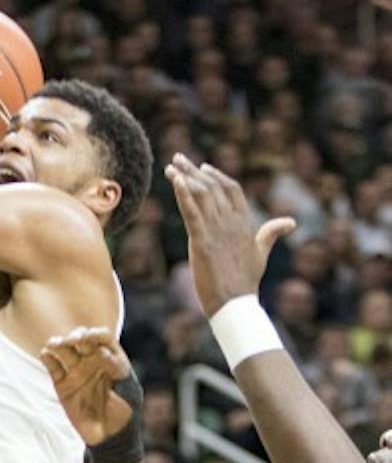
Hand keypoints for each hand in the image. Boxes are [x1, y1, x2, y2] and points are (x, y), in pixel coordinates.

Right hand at [41, 327, 134, 446]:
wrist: (111, 437)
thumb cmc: (126, 412)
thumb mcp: (128, 390)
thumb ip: (116, 370)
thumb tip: (101, 352)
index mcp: (111, 359)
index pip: (103, 338)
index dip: (96, 334)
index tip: (91, 337)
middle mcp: (92, 361)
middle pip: (82, 340)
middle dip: (77, 336)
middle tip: (72, 340)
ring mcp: (76, 372)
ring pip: (65, 351)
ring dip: (58, 343)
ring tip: (53, 344)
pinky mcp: (63, 385)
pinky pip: (54, 368)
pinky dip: (48, 360)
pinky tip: (45, 354)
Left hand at [164, 154, 294, 318]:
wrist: (236, 304)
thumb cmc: (246, 283)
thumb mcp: (261, 254)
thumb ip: (271, 234)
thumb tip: (290, 222)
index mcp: (244, 223)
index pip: (232, 189)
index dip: (217, 176)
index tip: (203, 167)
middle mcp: (231, 222)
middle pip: (213, 187)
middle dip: (194, 171)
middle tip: (178, 158)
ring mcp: (217, 230)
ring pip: (200, 195)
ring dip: (184, 177)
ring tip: (171, 165)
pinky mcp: (201, 240)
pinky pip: (191, 211)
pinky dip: (182, 193)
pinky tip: (174, 180)